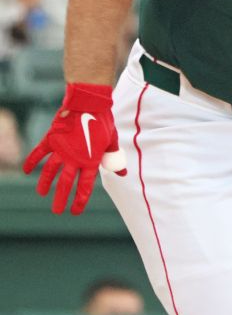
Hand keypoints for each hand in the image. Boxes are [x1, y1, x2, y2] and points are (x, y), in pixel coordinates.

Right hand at [23, 83, 126, 214]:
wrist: (89, 103)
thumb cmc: (103, 122)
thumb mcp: (112, 142)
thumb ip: (114, 159)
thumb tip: (122, 173)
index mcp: (90, 161)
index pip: (85, 186)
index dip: (79, 200)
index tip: (74, 212)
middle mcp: (74, 158)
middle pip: (66, 183)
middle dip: (60, 199)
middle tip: (56, 211)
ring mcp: (61, 149)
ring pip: (50, 171)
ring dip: (45, 184)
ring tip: (41, 193)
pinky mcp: (52, 138)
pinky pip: (39, 152)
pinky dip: (31, 161)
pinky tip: (25, 170)